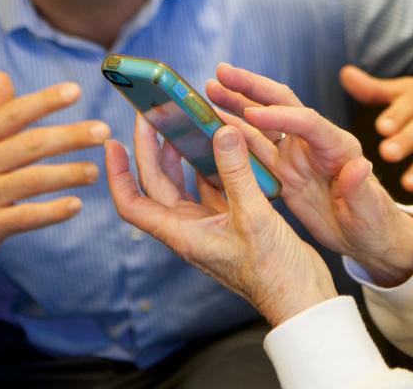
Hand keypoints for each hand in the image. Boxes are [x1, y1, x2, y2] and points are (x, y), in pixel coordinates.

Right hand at [0, 72, 109, 281]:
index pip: (13, 114)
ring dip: (68, 174)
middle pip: (30, 144)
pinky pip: (25, 217)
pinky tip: (77, 205)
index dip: (45, 101)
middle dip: (70, 136)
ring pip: (32, 180)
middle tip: (103, 131)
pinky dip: (53, 212)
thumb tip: (2, 76)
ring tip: (95, 171)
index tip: (76, 90)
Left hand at [106, 115, 337, 325]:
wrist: (299, 295)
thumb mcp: (253, 215)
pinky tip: (220, 147)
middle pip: (157, 187)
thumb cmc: (272, 270)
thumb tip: (221, 131)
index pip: (134, 203)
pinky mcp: (233, 222)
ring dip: (179, 157)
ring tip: (181, 125)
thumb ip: (236, 172)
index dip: (118, 174)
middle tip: (153, 117)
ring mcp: (211, 226)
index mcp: (183, 234)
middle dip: (151, 151)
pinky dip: (211, 166)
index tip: (113, 144)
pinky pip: (212, 189)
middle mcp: (191, 230)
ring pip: (184, 186)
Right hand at [207, 63, 412, 286]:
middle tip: (222, 72)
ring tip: (209, 89)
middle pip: (283, 105)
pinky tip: (212, 126)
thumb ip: (361, 188)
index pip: (309, 122)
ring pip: (262, 123)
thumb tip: (360, 166)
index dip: (282, 116)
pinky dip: (234, 135)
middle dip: (253, 87)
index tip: (253, 113)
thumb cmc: (374, 221)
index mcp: (338, 147)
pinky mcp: (284, 171)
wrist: (368, 236)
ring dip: (236, 104)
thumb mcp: (370, 209)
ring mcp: (297, 155)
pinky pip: (255, 148)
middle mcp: (315, 143)